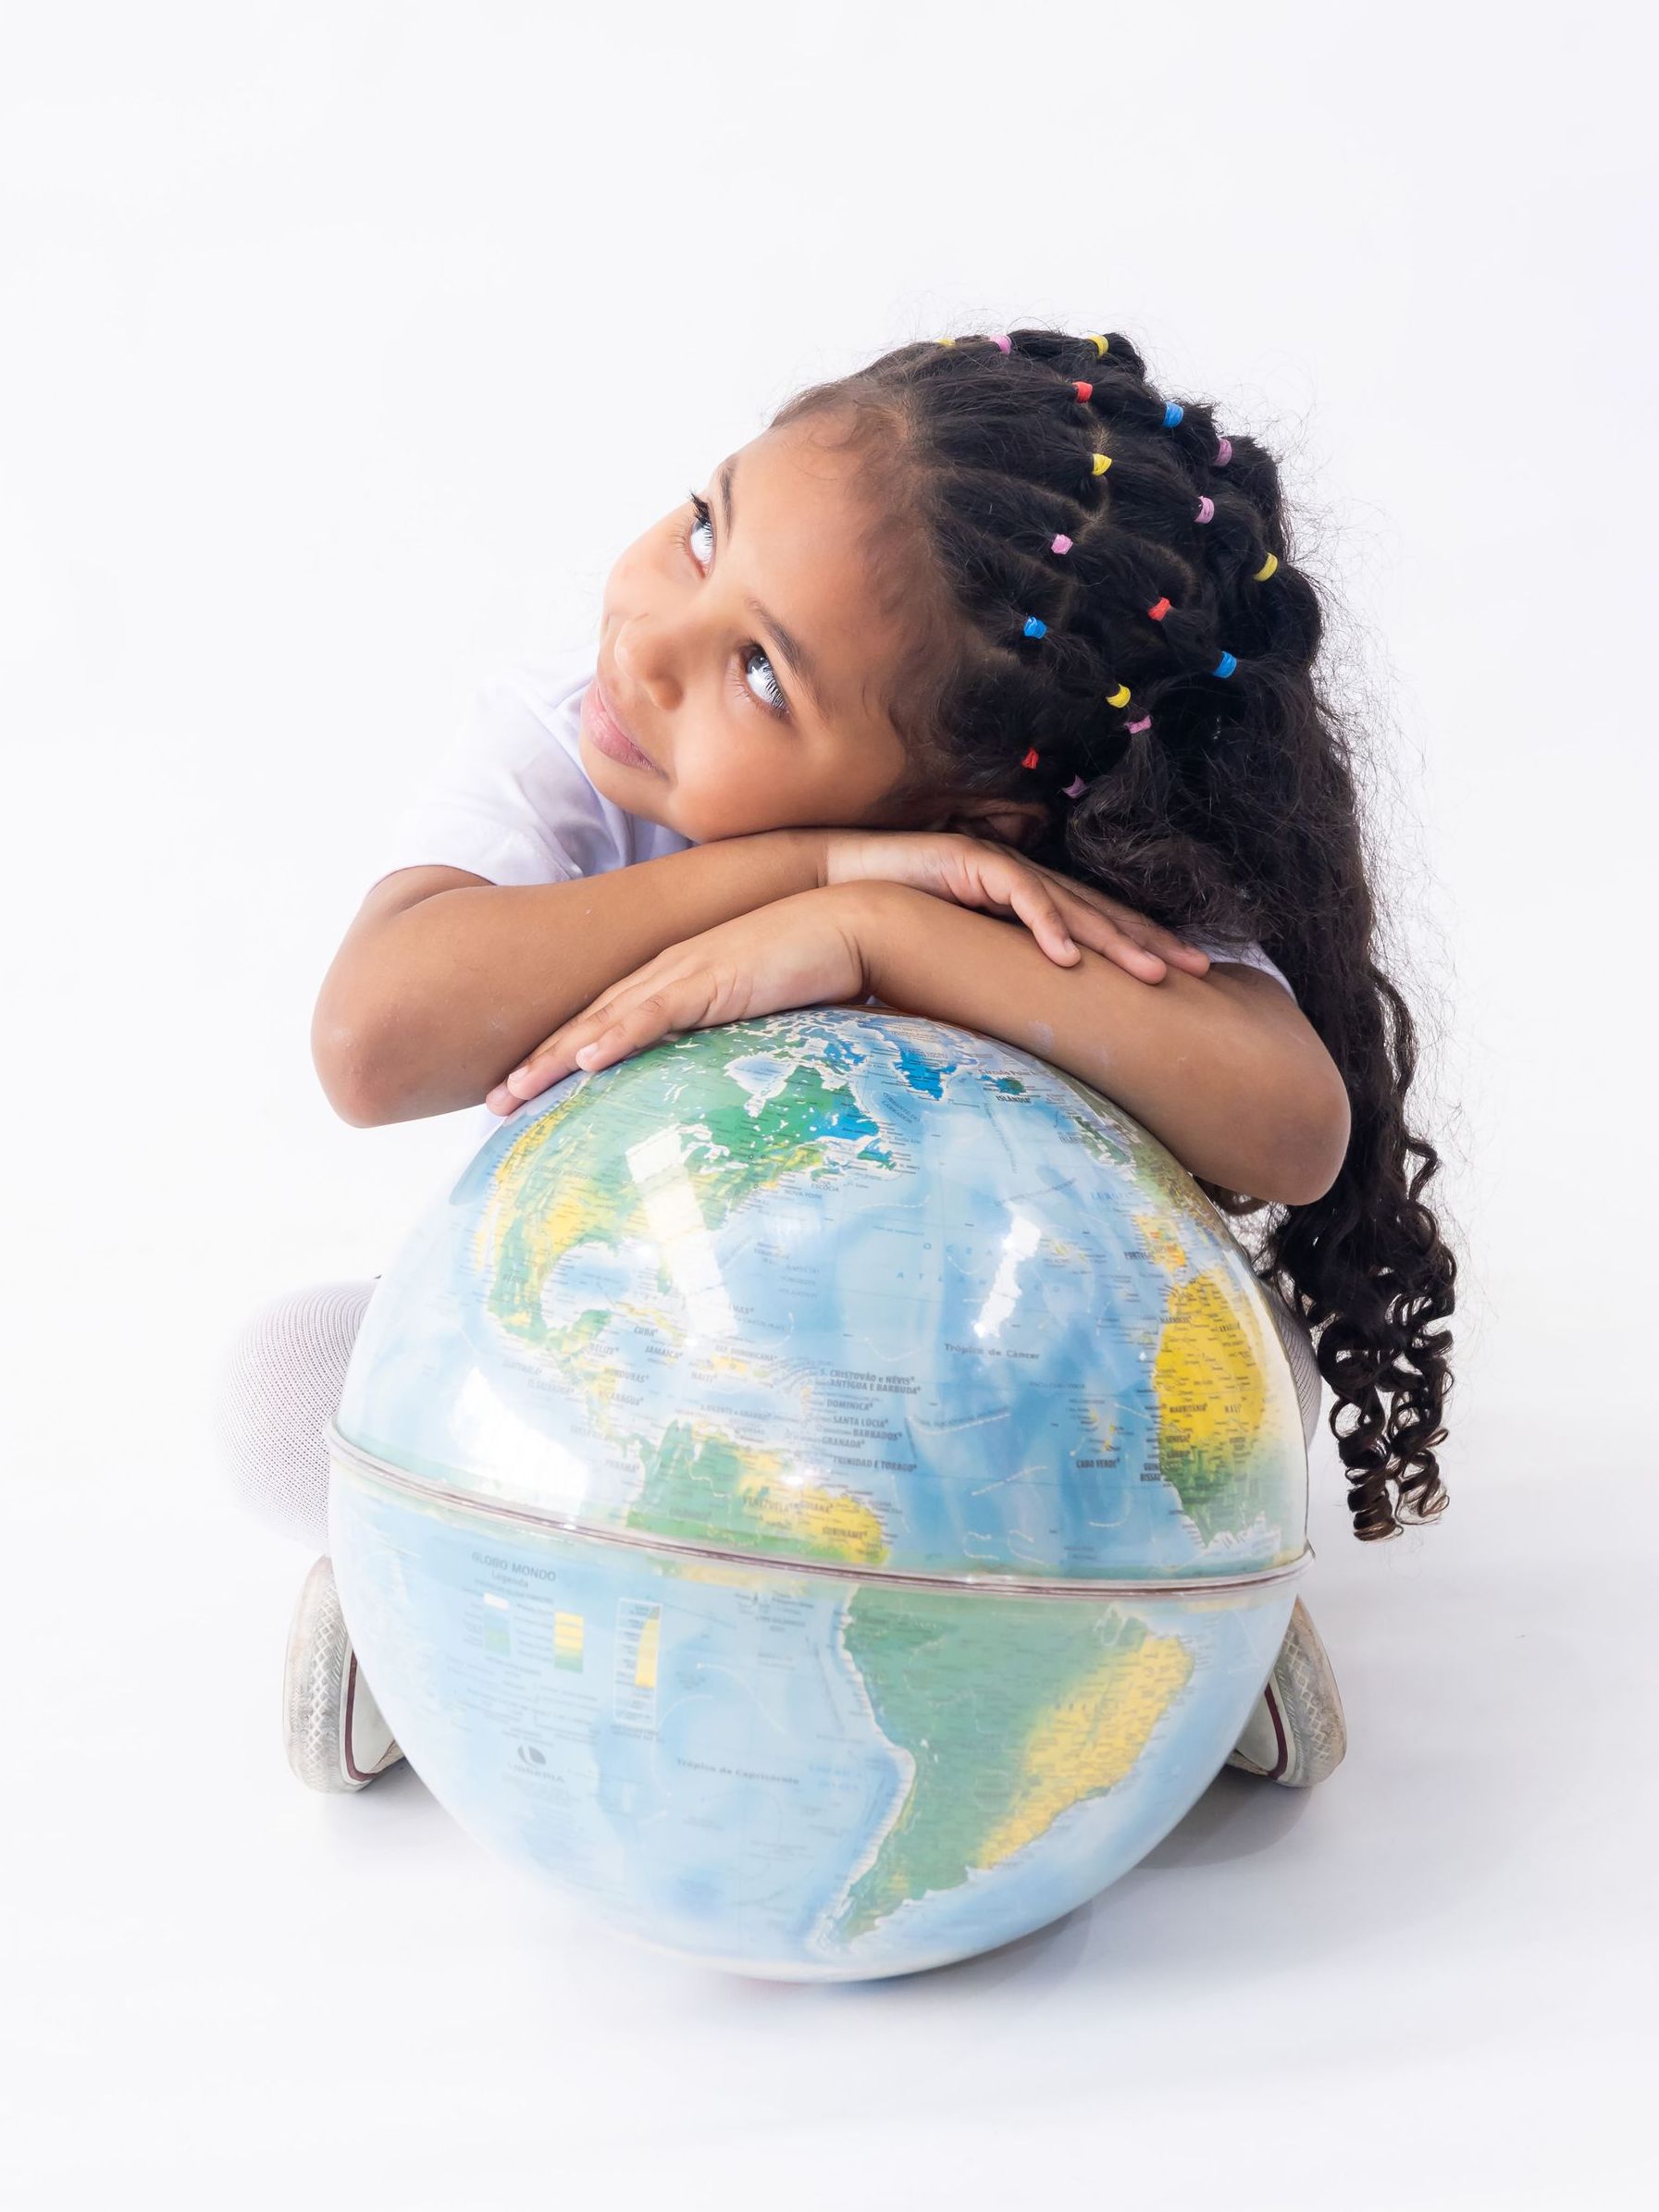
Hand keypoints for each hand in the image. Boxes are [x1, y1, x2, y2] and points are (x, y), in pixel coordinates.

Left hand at [485, 886, 871, 1113]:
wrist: (851, 926)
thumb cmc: (812, 971)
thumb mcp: (759, 1016)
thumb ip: (731, 1043)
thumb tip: (720, 1088)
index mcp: (674, 983)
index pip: (604, 1025)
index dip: (558, 1058)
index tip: (524, 1092)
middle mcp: (666, 975)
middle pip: (587, 1025)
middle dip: (536, 1064)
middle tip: (493, 1104)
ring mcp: (684, 975)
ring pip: (605, 1023)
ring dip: (555, 1058)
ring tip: (514, 1092)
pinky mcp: (712, 980)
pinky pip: (656, 1014)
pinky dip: (617, 1037)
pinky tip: (585, 1061)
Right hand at [821, 830, 1209, 981]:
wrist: (846, 879)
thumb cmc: (903, 919)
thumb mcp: (966, 954)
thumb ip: (1002, 974)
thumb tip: (1035, 1021)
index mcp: (1032, 899)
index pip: (1100, 923)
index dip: (1144, 945)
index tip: (1186, 976)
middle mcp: (1028, 879)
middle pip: (1103, 912)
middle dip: (1153, 941)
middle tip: (1200, 970)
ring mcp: (1004, 868)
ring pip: (1074, 906)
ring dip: (1116, 942)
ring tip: (1153, 974)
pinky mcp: (973, 863)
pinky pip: (1019, 898)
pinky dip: (1046, 927)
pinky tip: (1069, 958)